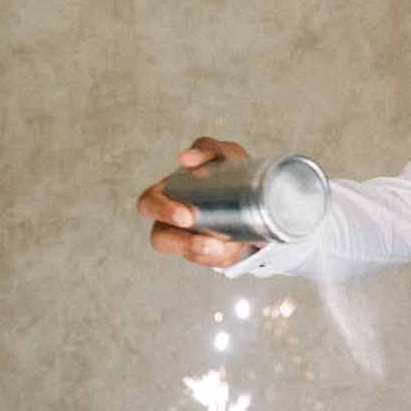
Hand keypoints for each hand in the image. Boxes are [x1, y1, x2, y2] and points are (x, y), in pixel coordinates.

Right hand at [136, 137, 256, 268]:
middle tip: (208, 241)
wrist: (263, 193)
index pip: (148, 204)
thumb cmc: (233, 170)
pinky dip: (225, 256)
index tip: (187, 217)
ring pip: (191, 254)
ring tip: (226, 247)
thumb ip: (207, 149)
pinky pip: (214, 261)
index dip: (163, 212)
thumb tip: (186, 160)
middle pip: (161, 239)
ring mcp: (192, 241)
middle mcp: (173, 222)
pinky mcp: (212, 254)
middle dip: (183, 243)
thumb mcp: (224, 154)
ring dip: (208, 253)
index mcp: (167, 194)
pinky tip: (235, 248)